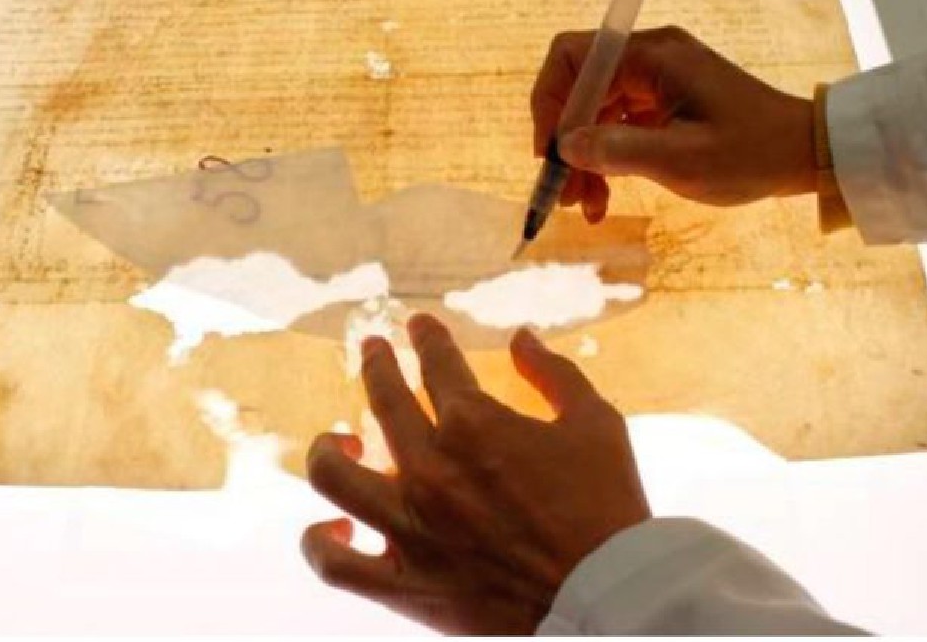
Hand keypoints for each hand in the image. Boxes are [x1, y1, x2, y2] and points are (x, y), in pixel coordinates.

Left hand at [302, 314, 649, 633]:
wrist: (606, 599)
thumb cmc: (606, 509)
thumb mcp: (596, 424)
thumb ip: (554, 374)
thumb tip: (522, 338)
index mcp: (474, 425)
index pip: (436, 363)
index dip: (426, 338)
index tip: (420, 327)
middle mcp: (430, 469)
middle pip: (383, 399)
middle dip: (377, 364)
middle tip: (373, 351)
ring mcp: (409, 527)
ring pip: (332, 475)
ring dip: (328, 446)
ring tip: (338, 439)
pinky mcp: (404, 583)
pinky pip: (335, 566)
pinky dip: (320, 545)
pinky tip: (330, 529)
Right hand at [531, 26, 817, 215]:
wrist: (805, 154)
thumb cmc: (752, 153)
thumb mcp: (681, 160)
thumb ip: (618, 151)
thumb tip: (565, 147)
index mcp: (653, 56)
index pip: (572, 57)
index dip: (549, 102)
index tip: (549, 153)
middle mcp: (649, 58)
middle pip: (578, 88)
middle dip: (565, 142)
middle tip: (563, 194)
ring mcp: (656, 80)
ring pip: (593, 113)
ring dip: (583, 159)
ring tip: (585, 206)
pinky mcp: (662, 103)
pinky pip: (616, 125)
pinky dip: (605, 160)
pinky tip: (605, 198)